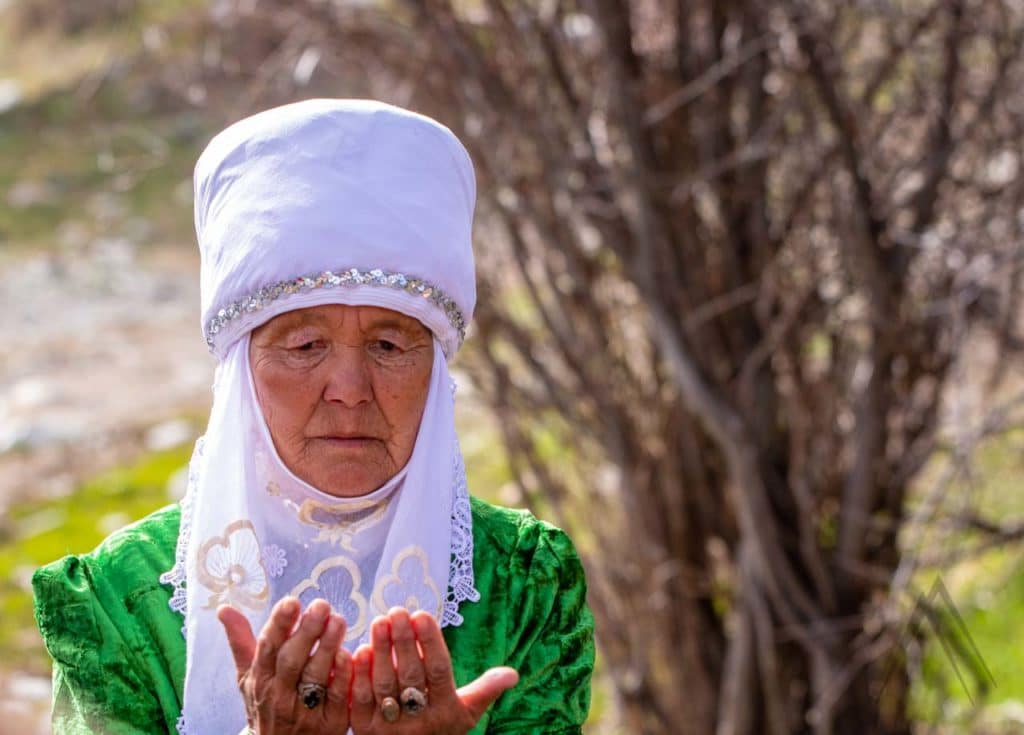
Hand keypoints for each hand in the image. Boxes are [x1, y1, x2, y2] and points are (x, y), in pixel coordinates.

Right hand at [218, 597, 352, 733]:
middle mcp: (280, 695)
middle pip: (291, 661)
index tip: (291, 602)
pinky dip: (343, 675)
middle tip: (321, 606)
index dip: (279, 624)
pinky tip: (351, 654)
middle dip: (306, 632)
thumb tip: (223, 608)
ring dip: (327, 647)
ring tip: (338, 621)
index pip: (267, 648)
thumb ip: (240, 642)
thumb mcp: (249, 677)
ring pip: (314, 677)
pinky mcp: (330, 722)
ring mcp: (305, 710)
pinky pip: (337, 697)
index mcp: (260, 679)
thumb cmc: (267, 704)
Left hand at [349, 607, 517, 733]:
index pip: (439, 672)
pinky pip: (360, 701)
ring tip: (381, 621)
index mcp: (446, 712)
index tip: (422, 615)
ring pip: (384, 685)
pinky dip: (360, 675)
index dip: (430, 643)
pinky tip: (359, 648)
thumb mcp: (465, 714)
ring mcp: (389, 727)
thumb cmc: (440, 730)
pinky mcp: (363, 730)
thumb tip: (513, 674)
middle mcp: (418, 722)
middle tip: (398, 611)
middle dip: (403, 640)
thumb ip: (486, 690)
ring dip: (381, 651)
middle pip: (411, 675)